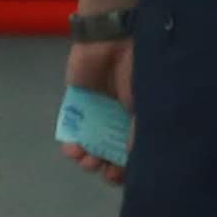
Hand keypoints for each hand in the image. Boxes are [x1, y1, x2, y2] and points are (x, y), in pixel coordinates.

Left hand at [63, 34, 135, 181]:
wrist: (111, 40)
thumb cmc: (137, 69)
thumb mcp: (145, 103)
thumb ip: (136, 131)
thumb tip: (131, 158)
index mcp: (137, 120)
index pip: (132, 152)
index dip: (127, 168)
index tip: (122, 177)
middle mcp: (117, 121)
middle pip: (110, 153)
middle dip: (106, 166)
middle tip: (105, 171)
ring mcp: (97, 114)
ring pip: (90, 145)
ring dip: (88, 158)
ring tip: (88, 160)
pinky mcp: (77, 105)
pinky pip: (73, 130)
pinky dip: (72, 143)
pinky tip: (73, 149)